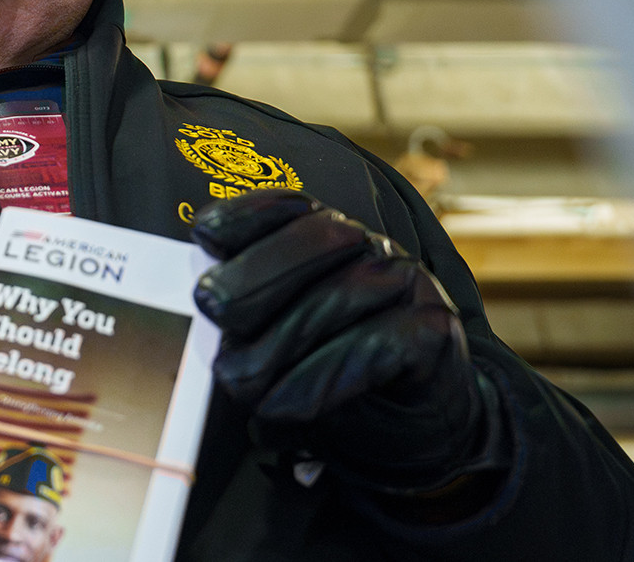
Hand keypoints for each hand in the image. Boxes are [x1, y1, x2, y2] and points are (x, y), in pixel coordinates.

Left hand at [191, 189, 507, 496]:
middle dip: (253, 278)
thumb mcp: (281, 341)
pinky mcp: (434, 327)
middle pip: (312, 243)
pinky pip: (374, 345)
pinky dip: (319, 380)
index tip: (204, 233)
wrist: (417, 423)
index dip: (245, 214)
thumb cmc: (335, 374)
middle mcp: (370, 249)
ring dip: (278, 346)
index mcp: (329, 237)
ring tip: (239, 382)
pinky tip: (285, 407)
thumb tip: (199, 326)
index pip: (287, 209)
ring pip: (337, 298)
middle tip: (212, 311)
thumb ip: (248, 320)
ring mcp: (407, 283)